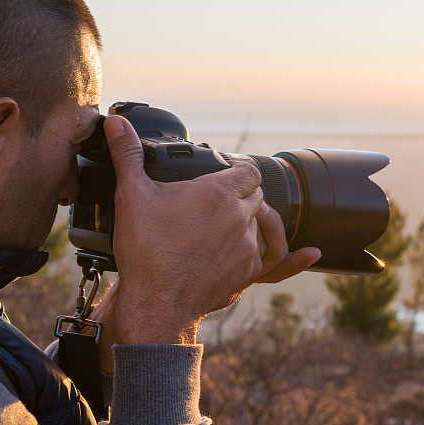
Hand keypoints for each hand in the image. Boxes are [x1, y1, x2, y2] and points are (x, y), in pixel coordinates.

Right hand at [92, 115, 319, 357]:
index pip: (248, 170)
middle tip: (221, 199)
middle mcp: (242, 217)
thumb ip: (128, 155)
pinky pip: (274, 257)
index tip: (225, 173)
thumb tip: (116, 121)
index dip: (238, 170)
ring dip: (254, 220)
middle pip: (257, 195)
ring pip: (265, 224)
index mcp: (220, 193)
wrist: (156, 303)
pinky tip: (307, 253)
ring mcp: (249, 246)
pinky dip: (280, 253)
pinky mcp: (251, 272)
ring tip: (237, 221)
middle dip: (243, 194)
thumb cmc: (145, 251)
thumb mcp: (132, 196)